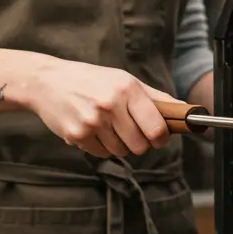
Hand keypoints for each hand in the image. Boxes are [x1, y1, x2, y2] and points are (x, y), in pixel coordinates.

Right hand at [25, 58, 176, 159]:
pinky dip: (101, 146)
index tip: (160, 137)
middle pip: (140, 145)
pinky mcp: (76, 135)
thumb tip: (185, 110)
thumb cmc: (91, 80)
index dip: (161, 138)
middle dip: (139, 142)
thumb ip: (155, 98)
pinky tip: (92, 129)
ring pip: (121, 152)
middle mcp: (110, 105)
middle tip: (130, 130)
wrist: (48, 82)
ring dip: (119, 144)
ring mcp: (92, 122)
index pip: (156, 127)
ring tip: (107, 125)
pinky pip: (101, 154)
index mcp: (127, 89)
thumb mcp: (124, 80)